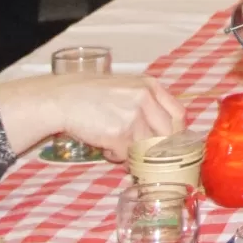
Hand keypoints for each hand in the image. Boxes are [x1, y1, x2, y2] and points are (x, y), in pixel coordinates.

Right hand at [37, 73, 183, 160]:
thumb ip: (147, 103)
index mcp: (150, 86)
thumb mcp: (127, 87)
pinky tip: (105, 147)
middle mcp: (145, 99)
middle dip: (158, 149)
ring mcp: (132, 117)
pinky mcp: (117, 134)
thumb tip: (164, 132)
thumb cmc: (93, 94)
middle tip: (147, 156)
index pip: (178, 114)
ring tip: (116, 146)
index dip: (177, 133)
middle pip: (167, 134)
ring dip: (133, 154)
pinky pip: (125, 155)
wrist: (63, 98)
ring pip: (146, 147)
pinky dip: (116, 156)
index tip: (171, 144)